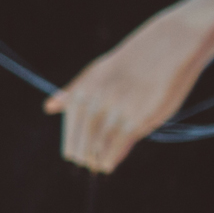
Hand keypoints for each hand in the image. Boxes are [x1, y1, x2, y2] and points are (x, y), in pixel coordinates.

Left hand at [45, 8, 213, 171]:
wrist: (165, 48)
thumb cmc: (128, 64)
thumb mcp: (95, 74)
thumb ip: (73, 93)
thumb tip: (48, 108)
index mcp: (82, 94)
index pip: (72, 133)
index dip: (73, 148)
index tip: (76, 156)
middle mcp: (96, 104)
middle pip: (83, 144)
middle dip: (84, 156)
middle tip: (88, 163)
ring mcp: (117, 112)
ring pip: (100, 147)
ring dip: (97, 160)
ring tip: (99, 165)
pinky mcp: (139, 119)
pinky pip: (118, 146)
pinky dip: (112, 158)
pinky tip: (110, 163)